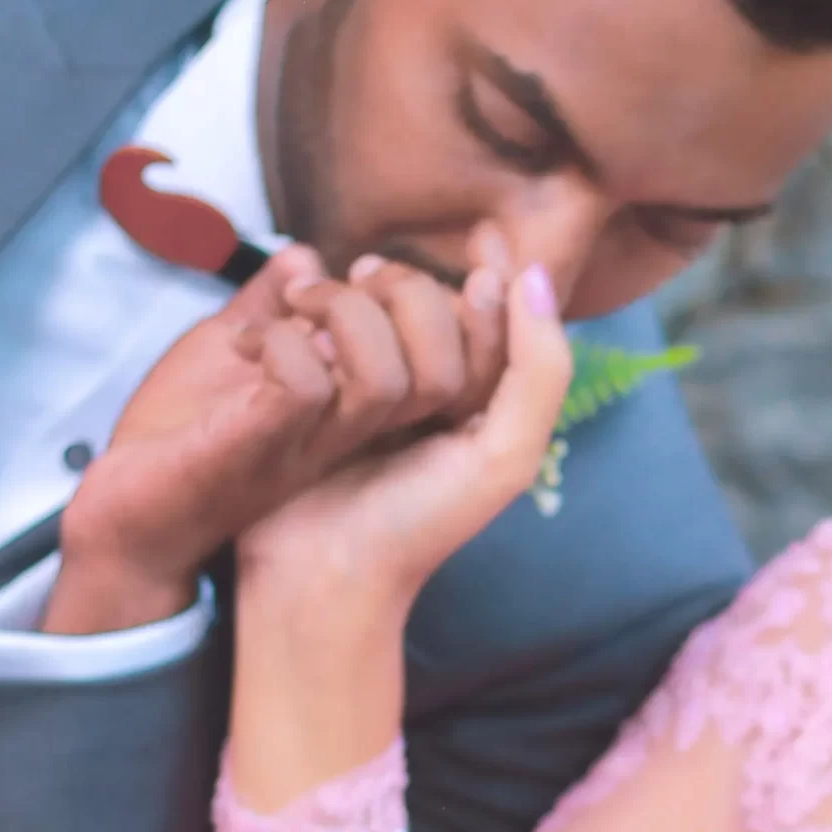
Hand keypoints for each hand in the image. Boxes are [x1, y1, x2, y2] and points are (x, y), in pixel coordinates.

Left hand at [45, 234, 508, 634]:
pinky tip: (246, 343)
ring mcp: (317, 446)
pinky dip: (280, 342)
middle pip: (450, 365)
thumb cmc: (181, 438)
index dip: (453, 302)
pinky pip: (308, 386)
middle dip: (407, 292)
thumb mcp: (236, 351)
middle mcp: (360, 434)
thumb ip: (274, 304)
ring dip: (343, 314)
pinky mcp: (266, 450)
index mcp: (368, 411)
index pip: (464, 361)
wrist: (126, 516)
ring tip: (293, 307)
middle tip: (337, 282)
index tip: (371, 267)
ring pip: (391, 378)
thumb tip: (307, 256)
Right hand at [235, 257, 569, 616]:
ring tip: (322, 318)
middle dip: (406, 295)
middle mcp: (421, 380)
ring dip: (347, 302)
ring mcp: (357, 382)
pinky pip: (306, 326)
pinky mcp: (301, 387)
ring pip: (364, 301)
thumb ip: (539, 368)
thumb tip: (533, 273)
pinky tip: (292, 320)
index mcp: (478, 392)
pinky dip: (301, 321)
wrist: (323, 576)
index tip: (468, 255)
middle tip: (385, 329)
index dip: (481, 279)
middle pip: (422, 295)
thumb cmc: (422, 523)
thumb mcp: (504, 454)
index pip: (488, 304)